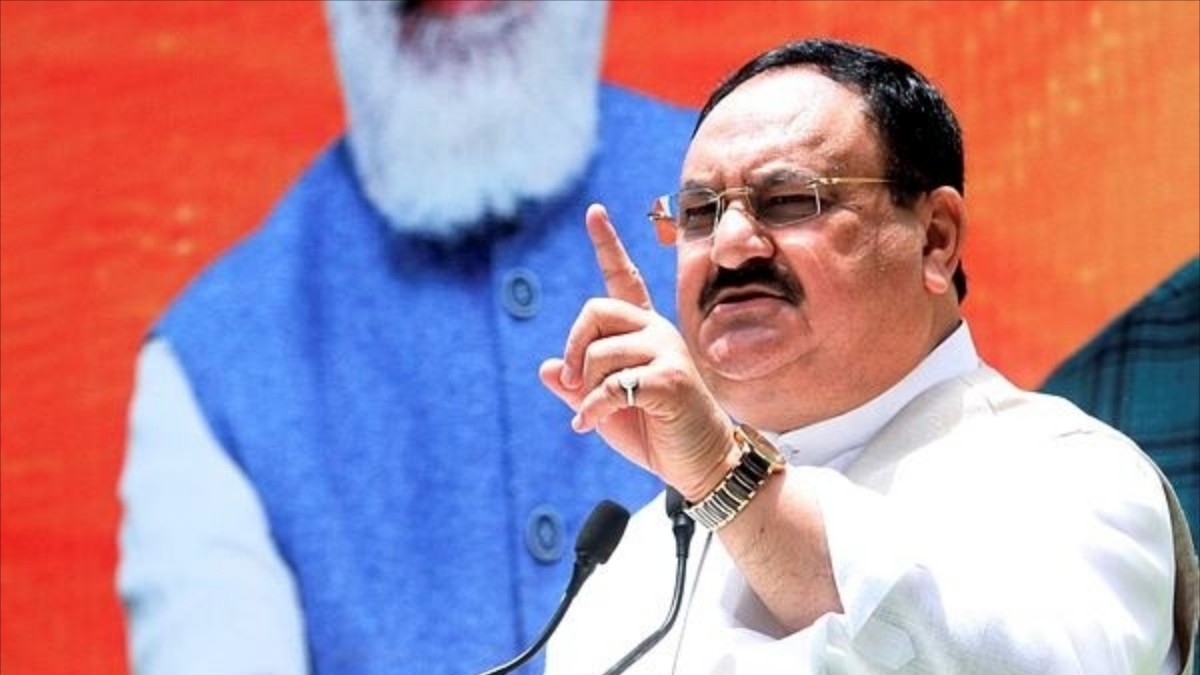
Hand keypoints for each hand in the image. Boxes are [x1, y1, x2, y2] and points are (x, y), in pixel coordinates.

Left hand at [539, 204, 734, 500]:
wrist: (701, 464)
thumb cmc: (656, 432)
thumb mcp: (605, 407)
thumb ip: (578, 386)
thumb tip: (547, 367)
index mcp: (643, 330)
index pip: (624, 278)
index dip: (607, 243)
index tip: (594, 210)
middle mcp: (657, 331)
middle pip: (595, 309)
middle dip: (574, 345)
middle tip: (572, 381)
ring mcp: (667, 352)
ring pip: (599, 353)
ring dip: (585, 390)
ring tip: (589, 414)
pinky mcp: (671, 379)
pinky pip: (611, 385)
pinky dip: (592, 409)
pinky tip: (589, 425)